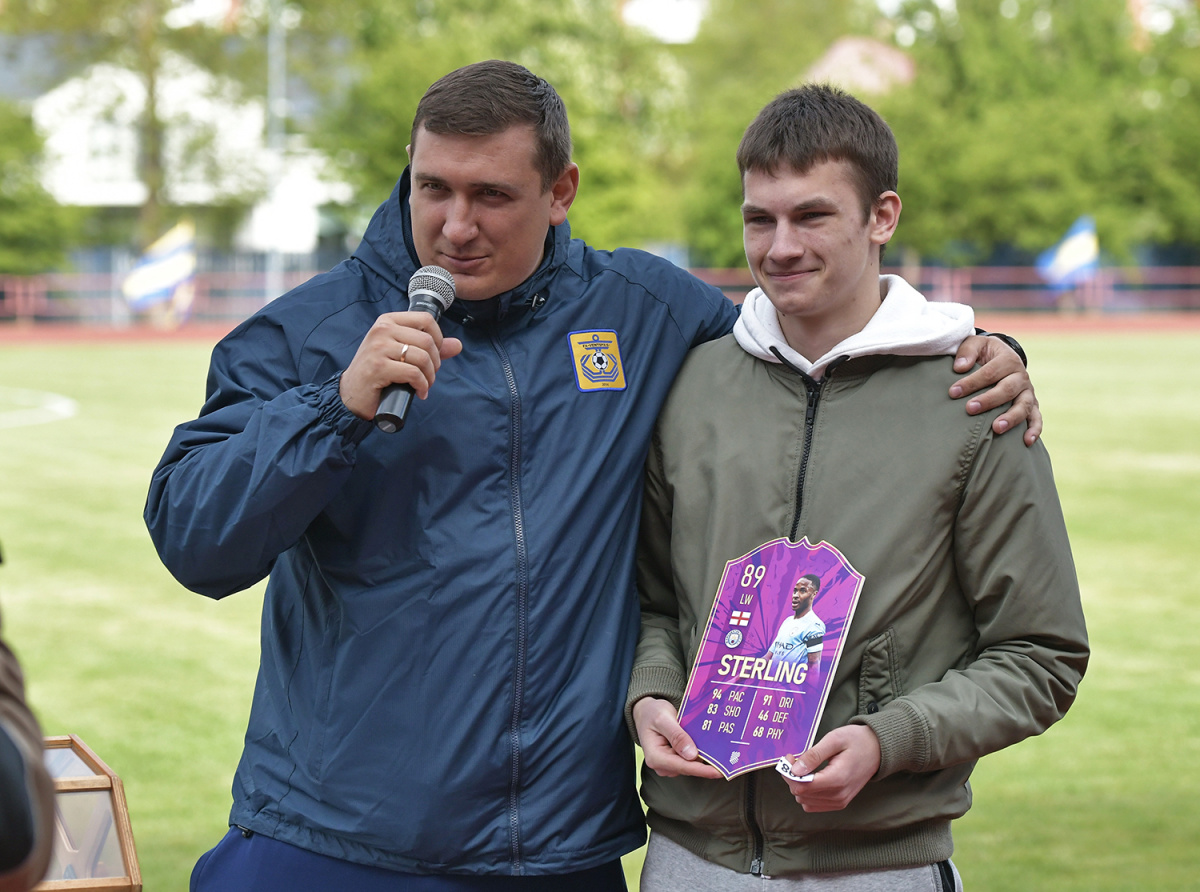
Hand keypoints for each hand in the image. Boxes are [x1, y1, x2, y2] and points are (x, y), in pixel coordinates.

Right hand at [339, 312, 462, 419]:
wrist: (351, 393)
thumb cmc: (377, 372)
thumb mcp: (402, 354)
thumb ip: (428, 348)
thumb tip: (457, 345)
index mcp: (388, 321)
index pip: (426, 319)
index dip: (438, 339)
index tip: (434, 355)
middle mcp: (382, 330)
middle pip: (427, 340)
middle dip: (435, 363)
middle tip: (428, 376)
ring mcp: (378, 347)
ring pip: (422, 357)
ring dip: (429, 377)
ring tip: (423, 385)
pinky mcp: (378, 367)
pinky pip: (413, 373)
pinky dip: (422, 386)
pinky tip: (419, 392)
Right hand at [632, 697, 722, 778]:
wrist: (646, 712)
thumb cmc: (653, 713)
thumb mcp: (664, 719)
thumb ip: (677, 736)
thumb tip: (692, 755)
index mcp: (656, 757)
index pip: (683, 766)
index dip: (702, 770)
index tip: (719, 772)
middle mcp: (661, 765)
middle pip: (689, 767)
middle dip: (706, 763)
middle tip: (727, 757)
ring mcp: (668, 765)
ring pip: (691, 765)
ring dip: (703, 757)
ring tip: (717, 747)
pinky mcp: (674, 761)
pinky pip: (690, 760)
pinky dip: (699, 754)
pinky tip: (708, 747)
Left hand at [783, 725, 879, 811]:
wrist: (877, 749)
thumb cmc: (857, 741)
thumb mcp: (834, 739)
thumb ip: (814, 755)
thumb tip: (794, 770)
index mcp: (837, 779)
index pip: (802, 787)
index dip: (789, 773)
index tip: (790, 757)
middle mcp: (839, 795)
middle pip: (801, 795)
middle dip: (792, 777)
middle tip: (795, 759)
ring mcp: (840, 801)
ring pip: (805, 802)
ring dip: (799, 786)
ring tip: (804, 767)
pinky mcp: (839, 803)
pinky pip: (814, 805)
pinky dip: (807, 794)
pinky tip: (811, 778)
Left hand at [949, 334, 1041, 444]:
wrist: (1001, 357)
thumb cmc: (983, 353)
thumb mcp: (975, 344)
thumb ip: (967, 351)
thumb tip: (960, 367)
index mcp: (1008, 360)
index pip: (990, 372)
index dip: (971, 382)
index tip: (953, 392)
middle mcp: (1021, 376)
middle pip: (1007, 390)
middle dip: (988, 400)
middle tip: (970, 409)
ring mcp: (1028, 391)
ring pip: (1023, 405)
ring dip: (1011, 418)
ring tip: (996, 428)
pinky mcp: (1031, 404)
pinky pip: (1036, 417)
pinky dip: (1034, 429)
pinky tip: (1026, 441)